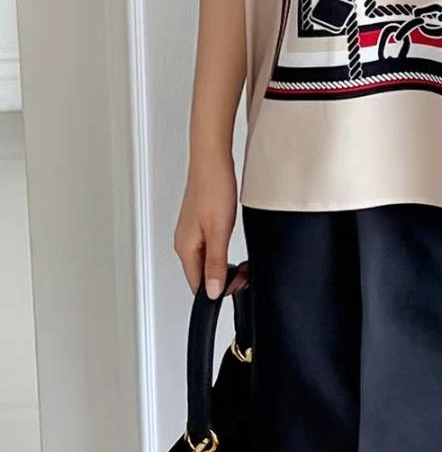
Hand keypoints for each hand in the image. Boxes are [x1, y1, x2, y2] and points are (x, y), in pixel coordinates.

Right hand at [175, 147, 237, 298]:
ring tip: (243, 260)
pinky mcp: (200, 224)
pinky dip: (223, 252)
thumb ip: (215, 263)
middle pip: (202, 275)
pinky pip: (209, 248)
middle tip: (246, 272)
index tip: (239, 284)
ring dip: (226, 266)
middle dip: (225, 279)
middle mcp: (184, 242)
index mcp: (185, 248)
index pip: (197, 285)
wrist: (213, 161)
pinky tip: (233, 243)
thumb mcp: (218, 231)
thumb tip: (212, 291)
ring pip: (207, 262)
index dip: (219, 290)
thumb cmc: (213, 188)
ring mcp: (192, 233)